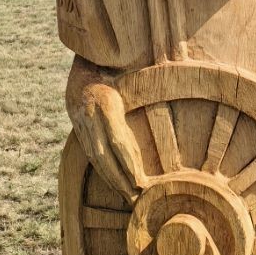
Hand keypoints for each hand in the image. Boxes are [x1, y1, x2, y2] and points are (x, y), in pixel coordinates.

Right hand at [66, 57, 147, 202]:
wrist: (85, 54)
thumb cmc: (120, 62)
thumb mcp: (136, 73)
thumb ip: (155, 87)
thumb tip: (179, 98)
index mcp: (105, 101)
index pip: (117, 140)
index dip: (129, 164)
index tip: (141, 184)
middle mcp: (89, 112)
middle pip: (104, 155)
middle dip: (120, 181)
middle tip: (136, 200)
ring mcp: (79, 119)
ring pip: (95, 157)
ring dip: (111, 180)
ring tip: (127, 198)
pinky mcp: (76, 124)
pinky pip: (90, 152)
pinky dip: (103, 170)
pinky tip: (115, 182)